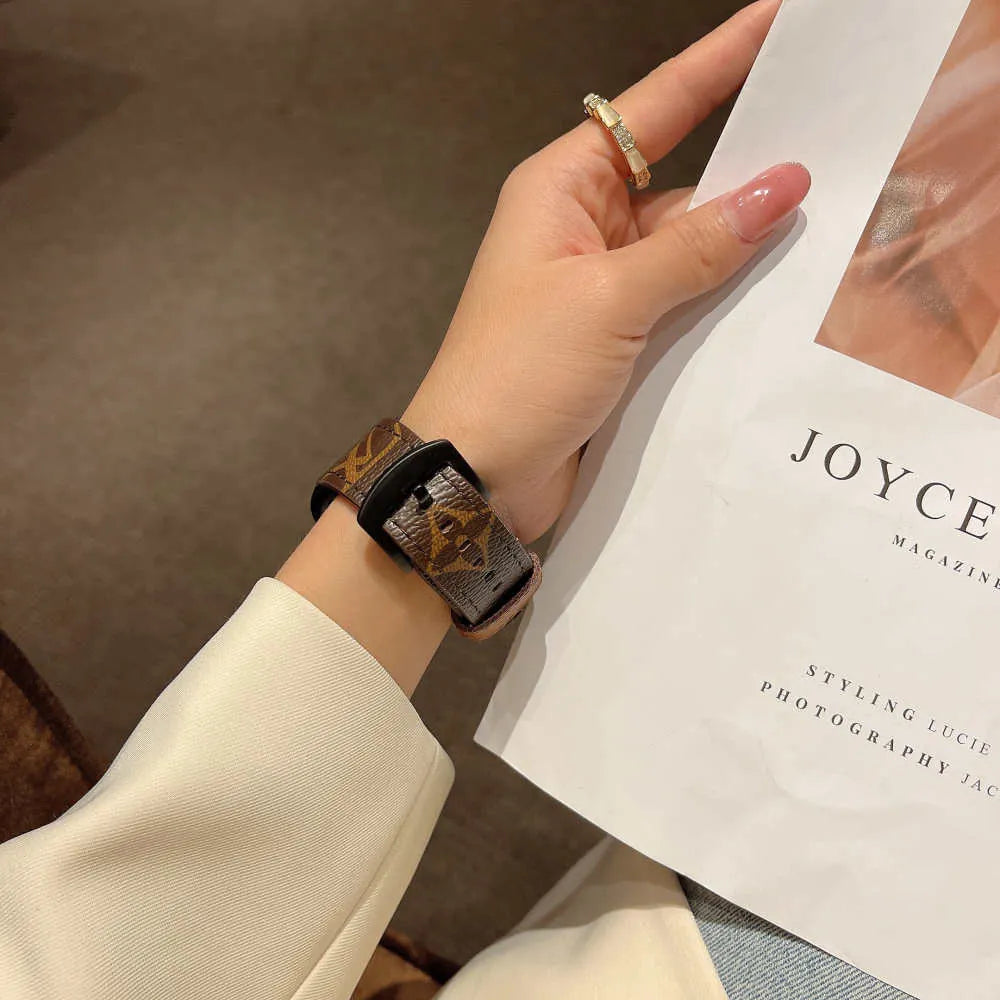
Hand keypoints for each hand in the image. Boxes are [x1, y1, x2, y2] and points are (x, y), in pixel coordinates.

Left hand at [403, 0, 808, 542]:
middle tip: (846, 156)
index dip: (720, 62)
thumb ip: (696, 246)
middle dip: (753, 175)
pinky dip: (726, 305)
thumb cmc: (517, 373)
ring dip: (746, 252)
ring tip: (833, 236)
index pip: (656, 109)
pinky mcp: (620, 342)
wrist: (476, 474)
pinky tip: (785, 304)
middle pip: (686, 183)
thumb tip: (780, 187)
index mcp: (564, 190)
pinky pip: (686, 306)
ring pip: (693, 252)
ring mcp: (605, 289)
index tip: (782, 21)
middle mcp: (586, 229)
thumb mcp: (609, 299)